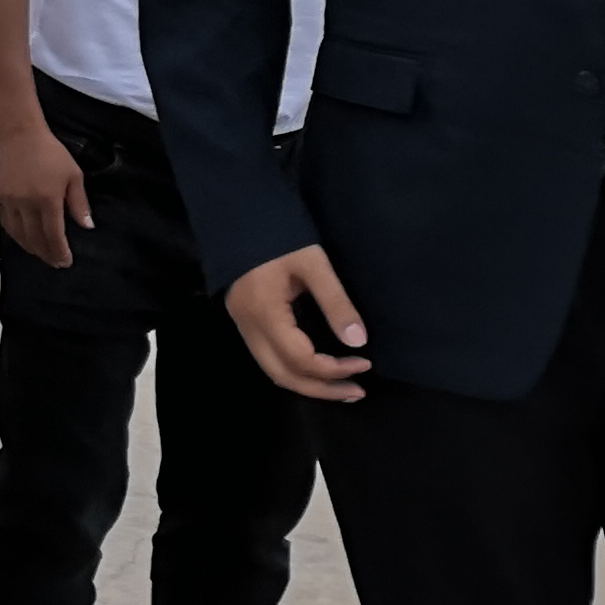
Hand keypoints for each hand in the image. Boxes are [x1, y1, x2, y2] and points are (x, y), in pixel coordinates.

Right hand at [0, 125, 91, 268]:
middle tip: (56, 263)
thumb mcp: (73, 175)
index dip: (60, 251)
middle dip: (47, 254)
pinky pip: (8, 224)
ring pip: (19, 235)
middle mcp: (27, 203)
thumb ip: (79, 203)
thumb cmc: (51, 153)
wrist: (20, 135)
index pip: (53, 235)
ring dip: (31, 248)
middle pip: (35, 239)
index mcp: (48, 198)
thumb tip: (87, 226)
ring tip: (42, 254)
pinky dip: (17, 236)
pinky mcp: (0, 197)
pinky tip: (25, 240)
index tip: (66, 262)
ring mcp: (11, 201)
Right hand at [226, 247, 369, 401]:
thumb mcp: (314, 264)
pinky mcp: (245, 320)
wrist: (239, 213)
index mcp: (265, 313)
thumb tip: (359, 342)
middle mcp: (249, 326)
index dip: (334, 369)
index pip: (301, 359)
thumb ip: (336, 303)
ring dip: (307, 384)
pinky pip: (268, 358)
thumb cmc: (280, 235)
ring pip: (273, 370)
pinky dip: (294, 370)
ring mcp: (243, 325)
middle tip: (357, 391)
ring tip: (342, 387)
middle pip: (283, 375)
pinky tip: (316, 368)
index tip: (365, 361)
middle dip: (321, 389)